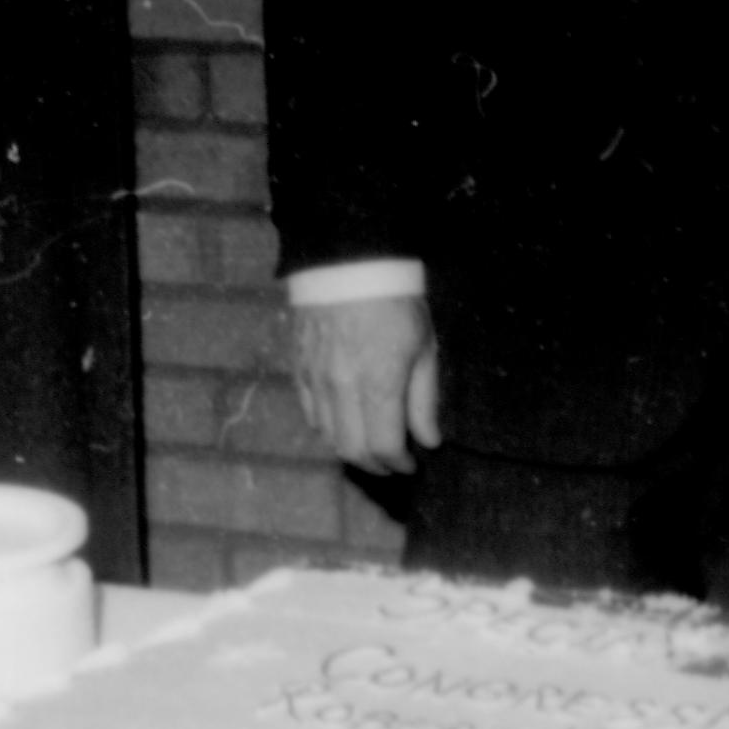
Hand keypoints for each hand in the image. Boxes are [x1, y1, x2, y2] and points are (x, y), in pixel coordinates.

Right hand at [290, 294, 442, 473]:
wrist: (350, 262)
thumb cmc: (398, 302)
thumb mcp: (424, 346)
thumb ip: (424, 399)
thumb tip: (429, 441)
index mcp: (378, 382)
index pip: (383, 446)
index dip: (399, 464)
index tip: (412, 464)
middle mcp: (342, 388)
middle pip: (352, 450)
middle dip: (376, 465)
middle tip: (392, 463)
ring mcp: (316, 380)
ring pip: (329, 436)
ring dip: (352, 449)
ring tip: (372, 444)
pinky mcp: (299, 369)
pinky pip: (310, 414)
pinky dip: (328, 429)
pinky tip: (346, 422)